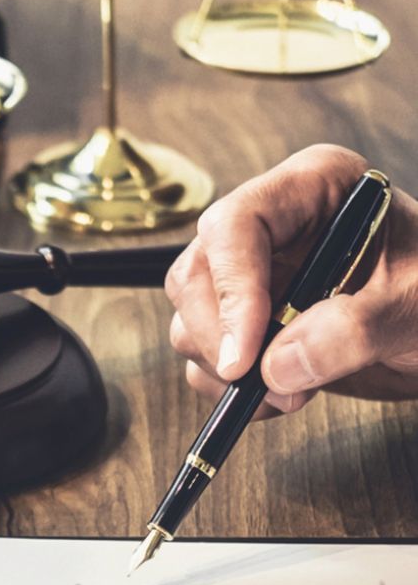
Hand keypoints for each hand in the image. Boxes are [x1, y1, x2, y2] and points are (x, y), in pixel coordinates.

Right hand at [166, 144, 417, 417]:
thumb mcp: (413, 305)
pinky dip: (229, 390)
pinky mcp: (246, 323)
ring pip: (189, 320)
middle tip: (264, 381)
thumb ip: (353, 331)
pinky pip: (203, 357)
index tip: (246, 356)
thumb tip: (277, 367)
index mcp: (311, 188)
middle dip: (220, 338)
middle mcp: (270, 227)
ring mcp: (253, 276)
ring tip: (291, 393)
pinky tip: (281, 396)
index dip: (232, 289)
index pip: (235, 225)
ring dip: (226, 371)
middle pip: (196, 273)